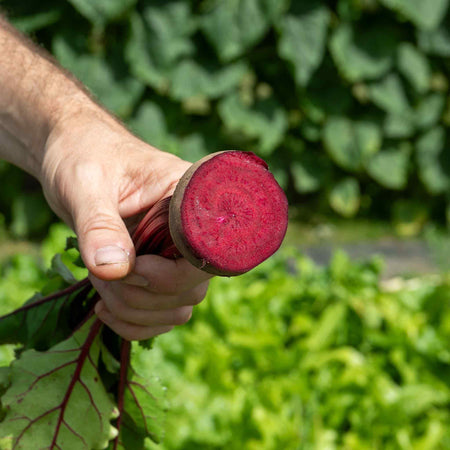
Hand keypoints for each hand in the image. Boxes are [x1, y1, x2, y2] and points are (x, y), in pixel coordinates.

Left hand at [41, 109, 211, 339]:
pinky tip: (106, 308)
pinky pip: (164, 314)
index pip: (206, 253)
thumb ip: (100, 224)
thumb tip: (114, 269)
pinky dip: (136, 323)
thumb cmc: (83, 156)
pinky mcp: (161, 269)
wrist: (75, 156)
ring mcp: (179, 253)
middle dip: (141, 295)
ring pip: (179, 307)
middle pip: (191, 287)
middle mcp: (193, 230)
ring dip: (135, 311)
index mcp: (191, 199)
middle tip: (101, 273)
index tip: (130, 267)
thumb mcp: (85, 184)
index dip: (170, 275)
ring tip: (100, 284)